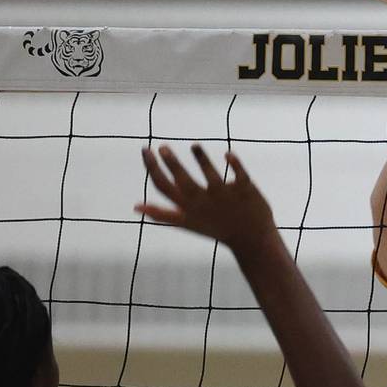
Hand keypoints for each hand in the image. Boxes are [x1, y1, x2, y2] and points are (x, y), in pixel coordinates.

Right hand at [137, 144, 275, 251]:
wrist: (251, 240)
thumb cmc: (216, 228)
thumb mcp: (186, 223)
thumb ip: (161, 214)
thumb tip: (135, 206)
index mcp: (188, 209)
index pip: (164, 187)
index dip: (152, 168)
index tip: (146, 150)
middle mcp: (204, 202)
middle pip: (184, 182)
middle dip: (172, 164)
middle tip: (163, 146)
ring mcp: (225, 196)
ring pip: (212, 176)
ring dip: (202, 159)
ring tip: (194, 146)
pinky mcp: (245, 191)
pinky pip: (240, 175)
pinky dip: (235, 164)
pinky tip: (228, 154)